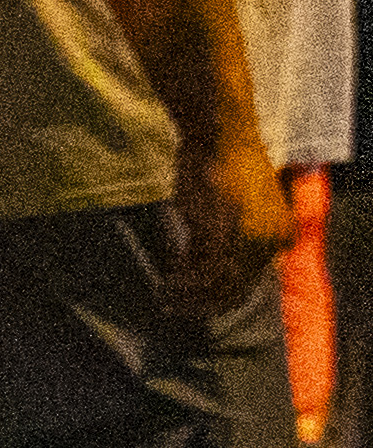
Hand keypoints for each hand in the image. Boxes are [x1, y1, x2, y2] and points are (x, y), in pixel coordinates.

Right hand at [168, 131, 293, 320]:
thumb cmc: (231, 166)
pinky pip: (199, 272)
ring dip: (189, 297)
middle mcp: (267, 240)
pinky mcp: (216, 235)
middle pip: (234, 289)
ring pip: (215, 285)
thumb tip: (211, 269)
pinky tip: (167, 285)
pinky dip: (182, 283)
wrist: (222, 139)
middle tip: (178, 308)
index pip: (251, 281)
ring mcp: (243, 239)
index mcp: (280, 233)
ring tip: (168, 299)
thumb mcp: (244, 207)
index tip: (199, 304)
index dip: (222, 298)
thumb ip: (236, 238)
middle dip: (204, 303)